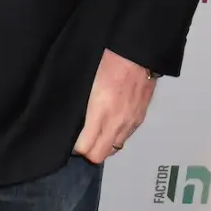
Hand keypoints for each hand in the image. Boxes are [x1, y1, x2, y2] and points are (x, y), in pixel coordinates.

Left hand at [73, 49, 156, 163]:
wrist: (137, 54)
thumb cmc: (108, 62)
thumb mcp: (86, 83)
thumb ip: (82, 108)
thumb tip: (75, 123)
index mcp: (100, 113)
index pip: (85, 147)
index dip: (75, 148)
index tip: (71, 141)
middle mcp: (116, 123)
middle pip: (99, 155)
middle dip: (88, 152)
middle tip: (81, 141)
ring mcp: (129, 123)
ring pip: (113, 149)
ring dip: (103, 145)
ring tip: (96, 134)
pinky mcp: (139, 119)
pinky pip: (124, 138)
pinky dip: (115, 136)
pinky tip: (110, 125)